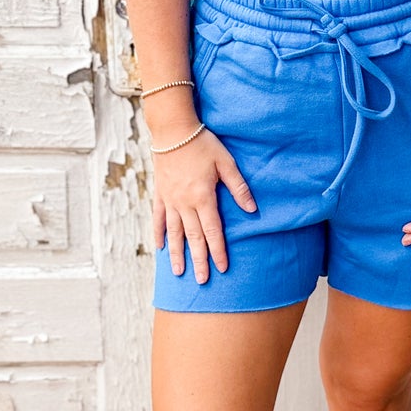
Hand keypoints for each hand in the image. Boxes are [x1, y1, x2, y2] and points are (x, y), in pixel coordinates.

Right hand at [153, 126, 256, 281]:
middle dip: (198, 260)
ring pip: (174, 233)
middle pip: (193, 237)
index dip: (218, 251)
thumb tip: (252, 209)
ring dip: (177, 254)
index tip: (222, 268)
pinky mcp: (160, 194)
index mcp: (203, 197)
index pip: (212, 231)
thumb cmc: (202, 143)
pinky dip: (159, 234)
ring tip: (179, 273)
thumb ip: (238, 187)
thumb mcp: (226, 162)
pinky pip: (158, 218)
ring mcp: (170, 200)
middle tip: (201, 280)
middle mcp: (184, 203)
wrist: (172, 130)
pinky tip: (160, 248)